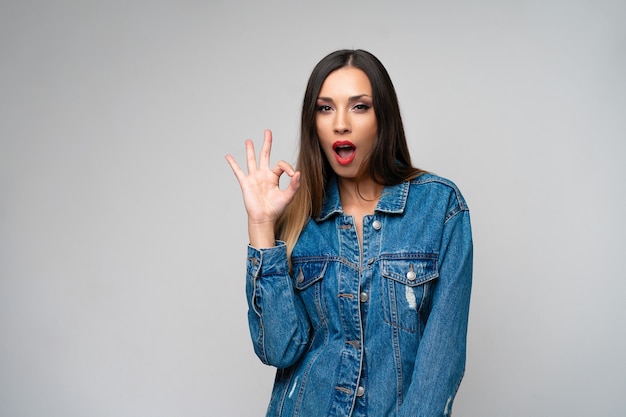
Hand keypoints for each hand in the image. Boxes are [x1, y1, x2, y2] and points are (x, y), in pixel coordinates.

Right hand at [225, 130, 300, 246]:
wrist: (264, 218)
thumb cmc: (276, 209)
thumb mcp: (288, 196)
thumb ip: (294, 185)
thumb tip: (298, 173)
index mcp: (274, 177)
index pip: (280, 164)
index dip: (287, 167)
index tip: (293, 174)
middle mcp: (264, 175)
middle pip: (265, 155)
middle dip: (267, 143)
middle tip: (268, 131)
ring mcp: (254, 178)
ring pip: (252, 160)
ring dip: (250, 150)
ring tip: (249, 140)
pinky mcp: (246, 183)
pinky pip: (238, 171)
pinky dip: (233, 163)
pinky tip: (228, 156)